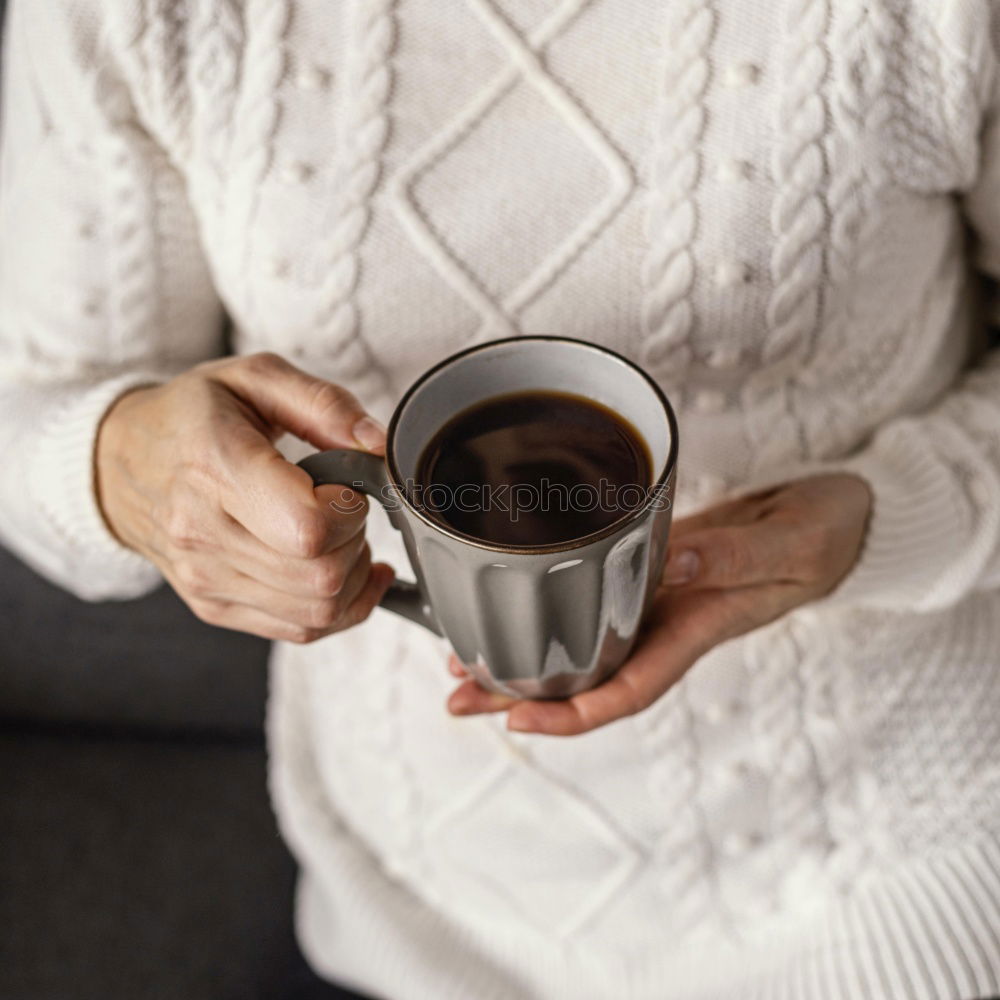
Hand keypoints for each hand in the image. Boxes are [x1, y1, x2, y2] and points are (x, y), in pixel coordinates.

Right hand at [95, 352, 394, 642]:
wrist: (119, 461)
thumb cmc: (191, 416)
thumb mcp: (255, 378)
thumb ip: (325, 404)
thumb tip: (378, 446)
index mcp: (215, 468)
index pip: (308, 528)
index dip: (349, 511)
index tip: (346, 487)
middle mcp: (203, 533)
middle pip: (321, 577)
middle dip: (356, 542)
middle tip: (344, 509)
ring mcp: (206, 578)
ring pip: (319, 612)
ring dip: (352, 577)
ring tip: (341, 537)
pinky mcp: (214, 606)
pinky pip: (301, 630)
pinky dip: (341, 607)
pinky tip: (346, 570)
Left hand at [445, 473, 872, 734]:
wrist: (833, 517)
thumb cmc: (824, 536)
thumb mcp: (789, 543)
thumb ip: (735, 555)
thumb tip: (674, 565)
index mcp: (696, 629)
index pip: (626, 690)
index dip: (571, 714)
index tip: (515, 718)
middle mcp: (666, 623)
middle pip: (584, 678)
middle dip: (519, 695)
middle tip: (456, 700)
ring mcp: (654, 597)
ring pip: (578, 642)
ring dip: (521, 657)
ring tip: (459, 664)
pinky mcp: (650, 567)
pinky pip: (590, 595)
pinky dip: (548, 604)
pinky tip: (511, 601)